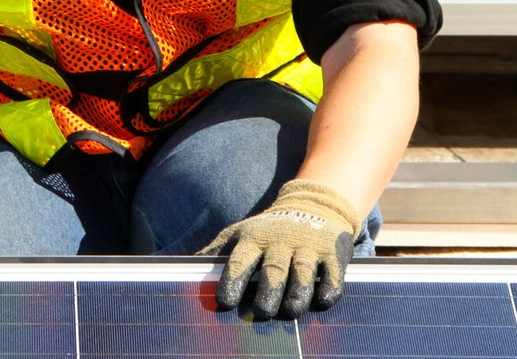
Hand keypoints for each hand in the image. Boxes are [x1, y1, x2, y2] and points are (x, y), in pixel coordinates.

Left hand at [202, 178, 361, 319]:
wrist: (313, 205)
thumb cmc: (268, 230)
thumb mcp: (240, 232)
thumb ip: (216, 251)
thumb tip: (183, 268)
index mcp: (254, 239)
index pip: (241, 261)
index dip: (232, 280)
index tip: (224, 301)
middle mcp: (281, 242)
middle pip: (273, 269)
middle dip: (268, 292)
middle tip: (262, 312)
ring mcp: (308, 247)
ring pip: (303, 273)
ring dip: (297, 294)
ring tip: (290, 311)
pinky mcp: (333, 253)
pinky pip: (333, 274)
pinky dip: (329, 288)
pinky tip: (321, 301)